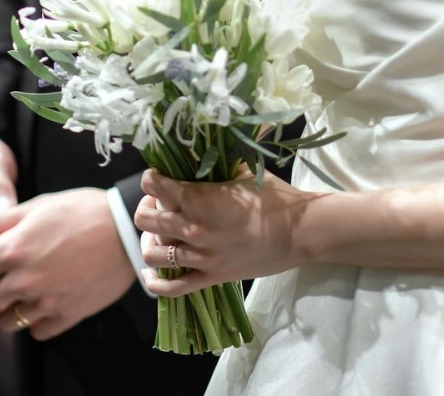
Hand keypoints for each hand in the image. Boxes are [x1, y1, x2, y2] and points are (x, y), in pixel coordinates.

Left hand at [0, 188, 135, 339]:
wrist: (126, 229)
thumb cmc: (84, 210)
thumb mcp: (40, 205)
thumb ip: (0, 220)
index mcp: (14, 249)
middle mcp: (25, 280)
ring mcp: (45, 301)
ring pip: (4, 322)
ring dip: (7, 307)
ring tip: (22, 290)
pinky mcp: (66, 316)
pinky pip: (35, 331)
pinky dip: (36, 319)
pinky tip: (45, 299)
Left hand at [135, 165, 309, 296]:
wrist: (298, 231)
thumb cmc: (274, 197)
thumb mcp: (243, 172)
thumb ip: (218, 165)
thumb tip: (203, 155)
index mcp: (199, 198)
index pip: (154, 186)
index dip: (151, 179)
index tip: (157, 177)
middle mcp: (192, 227)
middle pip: (145, 219)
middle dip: (146, 207)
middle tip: (158, 203)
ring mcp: (200, 256)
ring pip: (152, 254)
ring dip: (149, 241)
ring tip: (159, 234)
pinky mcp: (210, 277)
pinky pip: (172, 288)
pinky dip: (155, 283)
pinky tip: (152, 274)